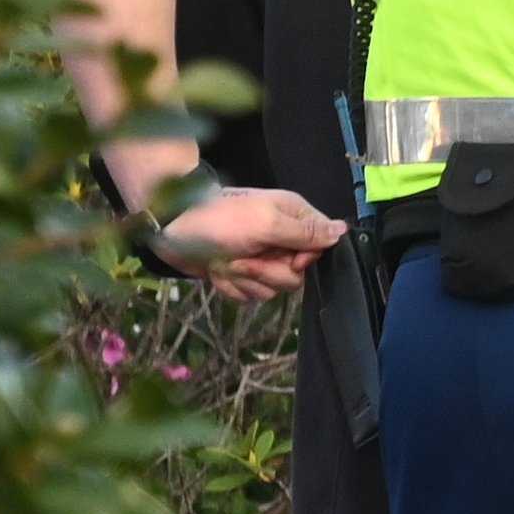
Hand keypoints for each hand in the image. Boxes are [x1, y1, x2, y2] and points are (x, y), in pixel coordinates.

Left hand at [144, 181, 346, 304]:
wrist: (170, 229)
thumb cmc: (218, 220)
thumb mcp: (266, 223)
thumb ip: (306, 232)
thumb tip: (343, 231)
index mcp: (293, 218)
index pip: (322, 247)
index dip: (305, 258)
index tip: (284, 255)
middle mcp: (280, 239)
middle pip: (296, 275)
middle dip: (267, 273)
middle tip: (244, 259)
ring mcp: (259, 258)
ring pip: (272, 289)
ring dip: (245, 281)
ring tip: (226, 263)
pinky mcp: (240, 275)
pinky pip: (249, 295)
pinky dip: (231, 286)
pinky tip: (217, 271)